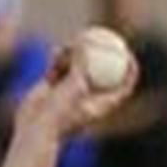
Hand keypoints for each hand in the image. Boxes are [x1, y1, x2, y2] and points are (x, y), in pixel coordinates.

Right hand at [15, 36, 137, 137]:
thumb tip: (85, 43)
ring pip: (78, 67)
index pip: (124, 86)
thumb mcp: (73, 85)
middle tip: (102, 38)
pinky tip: (55, 50)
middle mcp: (90, 98)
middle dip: (103, 54)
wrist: (36, 128)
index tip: (128, 53)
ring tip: (70, 45)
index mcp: (103, 104)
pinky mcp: (55, 89)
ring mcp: (72, 93)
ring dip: (74, 54)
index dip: (130, 69)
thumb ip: (81, 64)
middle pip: (103, 73)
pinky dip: (58, 60)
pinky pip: (59, 69)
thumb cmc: (60, 112)